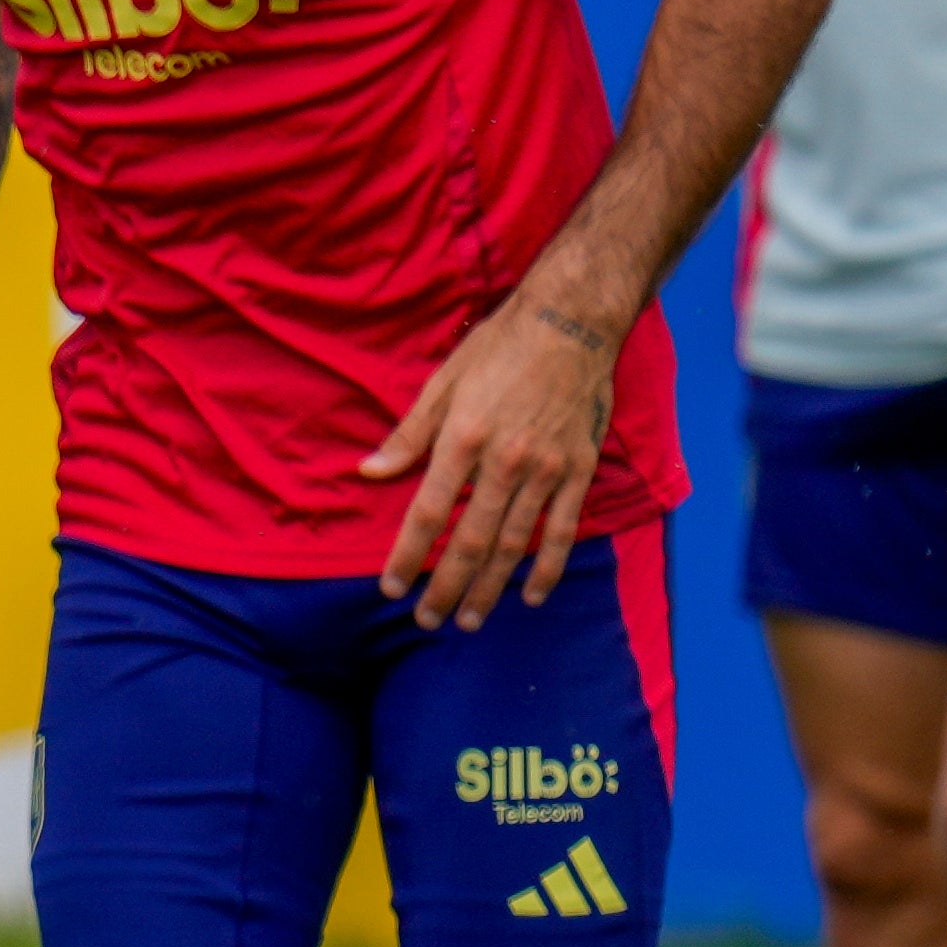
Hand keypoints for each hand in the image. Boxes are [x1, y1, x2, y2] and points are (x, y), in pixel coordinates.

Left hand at [362, 293, 622, 628]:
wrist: (570, 324)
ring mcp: (546, 470)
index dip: (408, 555)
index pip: (429, 513)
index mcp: (463, 440)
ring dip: (490, 587)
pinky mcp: (578, 470)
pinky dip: (548, 567)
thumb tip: (369, 472)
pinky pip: (563, 529)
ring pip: (515, 544)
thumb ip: (408, 435)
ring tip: (470, 620)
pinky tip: (532, 596)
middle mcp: (505, 462)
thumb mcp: (442, 384)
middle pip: (470, 540)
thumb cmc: (497, 350)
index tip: (391, 588)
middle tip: (428, 621)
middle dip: (446, 587)